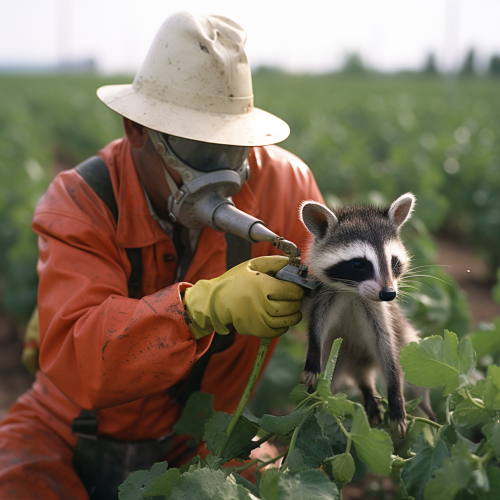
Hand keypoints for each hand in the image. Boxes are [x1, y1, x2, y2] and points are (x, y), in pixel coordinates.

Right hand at [183, 256, 303, 339]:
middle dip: (297, 301)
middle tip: (295, 297)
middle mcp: (261, 304)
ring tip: (292, 308)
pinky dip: (284, 325)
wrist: (216, 300)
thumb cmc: (236, 280)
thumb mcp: (253, 265)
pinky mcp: (256, 330)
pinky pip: (278, 331)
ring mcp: (259, 319)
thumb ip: (275, 262)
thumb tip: (296, 263)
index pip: (292, 290)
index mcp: (262, 285)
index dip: (299, 289)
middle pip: (291, 306)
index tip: (297, 287)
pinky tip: (282, 318)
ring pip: (287, 320)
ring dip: (294, 314)